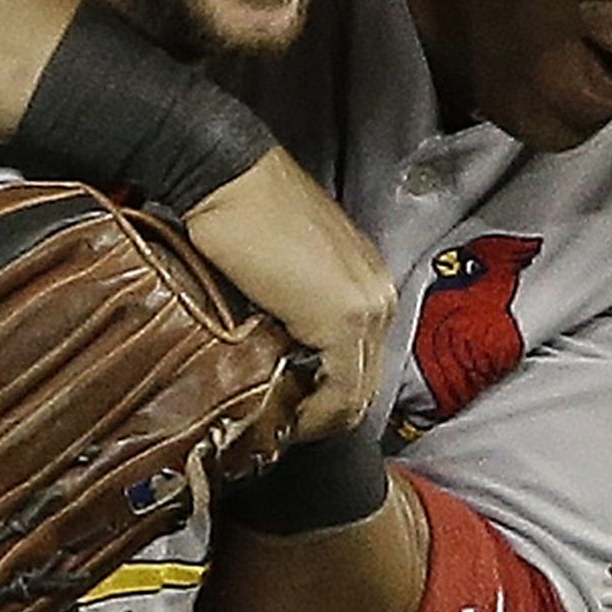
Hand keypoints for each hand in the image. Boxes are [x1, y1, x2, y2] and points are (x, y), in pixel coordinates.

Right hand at [178, 151, 394, 441]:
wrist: (231, 181)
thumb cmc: (244, 214)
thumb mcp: (281, 271)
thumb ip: (292, 312)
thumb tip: (274, 358)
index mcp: (368, 282)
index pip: (361, 361)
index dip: (327, 398)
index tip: (289, 413)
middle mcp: (380, 295)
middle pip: (364, 382)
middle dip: (325, 414)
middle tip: (282, 429)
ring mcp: (368, 306)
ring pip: (356, 391)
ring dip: (319, 417)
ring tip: (280, 427)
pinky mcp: (344, 320)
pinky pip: (342, 390)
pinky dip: (314, 414)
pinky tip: (284, 418)